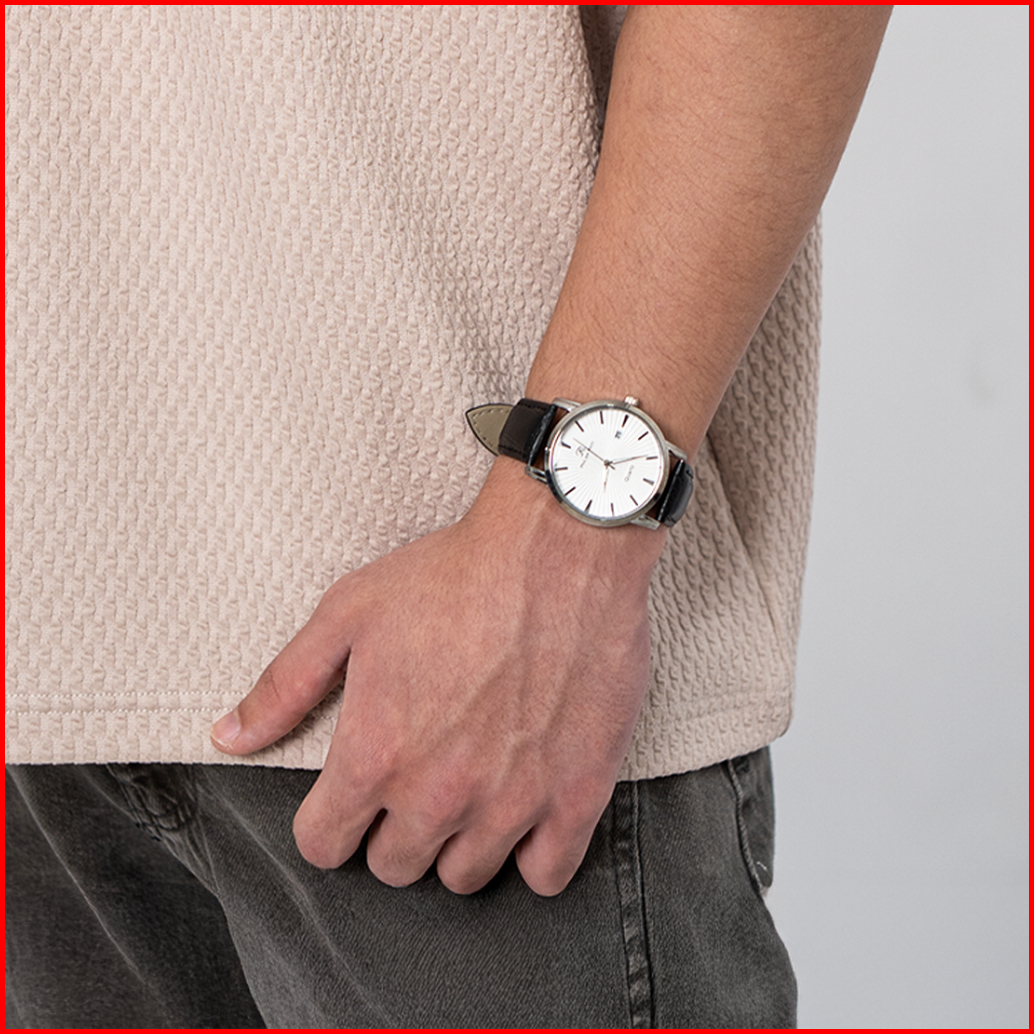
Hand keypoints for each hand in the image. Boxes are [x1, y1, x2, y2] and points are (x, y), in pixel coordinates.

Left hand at [211, 461, 664, 894]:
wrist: (559, 548)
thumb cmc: (454, 574)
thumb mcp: (349, 613)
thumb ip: (285, 685)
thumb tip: (228, 737)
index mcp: (375, 753)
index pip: (325, 845)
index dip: (330, 822)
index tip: (348, 800)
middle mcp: (438, 793)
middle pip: (395, 866)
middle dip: (392, 830)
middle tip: (415, 780)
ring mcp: (512, 801)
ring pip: (464, 876)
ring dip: (457, 842)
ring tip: (470, 791)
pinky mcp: (577, 794)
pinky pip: (546, 876)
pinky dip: (533, 854)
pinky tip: (526, 813)